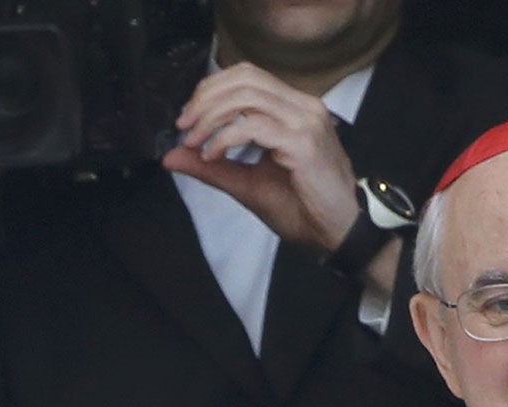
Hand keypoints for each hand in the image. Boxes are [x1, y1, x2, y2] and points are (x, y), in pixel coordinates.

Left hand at [163, 63, 360, 252]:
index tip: (186, 118)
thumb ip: (210, 167)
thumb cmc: (301, 207)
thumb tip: (170, 156)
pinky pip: (254, 126)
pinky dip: (225, 137)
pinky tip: (211, 156)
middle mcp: (302, 106)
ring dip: (211, 116)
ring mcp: (305, 120)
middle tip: (183, 126)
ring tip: (193, 141)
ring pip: (248, 96)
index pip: (248, 76)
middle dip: (205, 99)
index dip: (211, 89)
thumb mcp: (246, 184)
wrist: (337, 230)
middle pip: (246, 78)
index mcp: (292, 108)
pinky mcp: (303, 142)